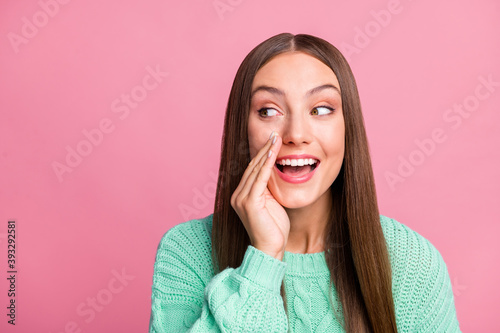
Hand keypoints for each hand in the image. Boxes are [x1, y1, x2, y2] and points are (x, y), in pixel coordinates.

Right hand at [230, 132, 289, 259]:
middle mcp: (237, 195)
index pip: (251, 170)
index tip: (272, 141)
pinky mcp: (249, 203)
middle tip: (274, 134)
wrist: (270, 249)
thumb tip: (273, 173)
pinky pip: (259, 179)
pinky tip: (274, 153)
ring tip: (276, 139)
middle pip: (252, 167)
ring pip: (255, 170)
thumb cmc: (274, 229)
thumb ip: (268, 189)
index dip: (261, 154)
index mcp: (240, 196)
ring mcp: (241, 199)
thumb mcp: (270, 204)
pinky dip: (267, 164)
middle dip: (264, 149)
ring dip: (266, 152)